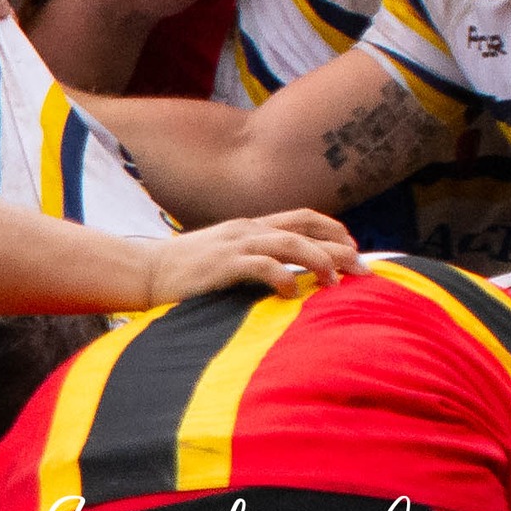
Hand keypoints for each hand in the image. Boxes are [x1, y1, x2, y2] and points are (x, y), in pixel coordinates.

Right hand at [143, 209, 363, 303]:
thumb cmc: (188, 273)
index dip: (333, 229)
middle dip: (339, 247)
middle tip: (364, 269)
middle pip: (305, 230)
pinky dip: (281, 277)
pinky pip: (259, 266)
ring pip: (289, 243)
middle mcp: (248, 230)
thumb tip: (290, 276)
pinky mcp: (221, 265)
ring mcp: (235, 245)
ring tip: (335, 282)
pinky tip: (292, 293)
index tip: (355, 247)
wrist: (145, 273)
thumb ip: (256, 260)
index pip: (303, 216)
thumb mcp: (227, 257)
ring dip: (318, 260)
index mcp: (252, 226)